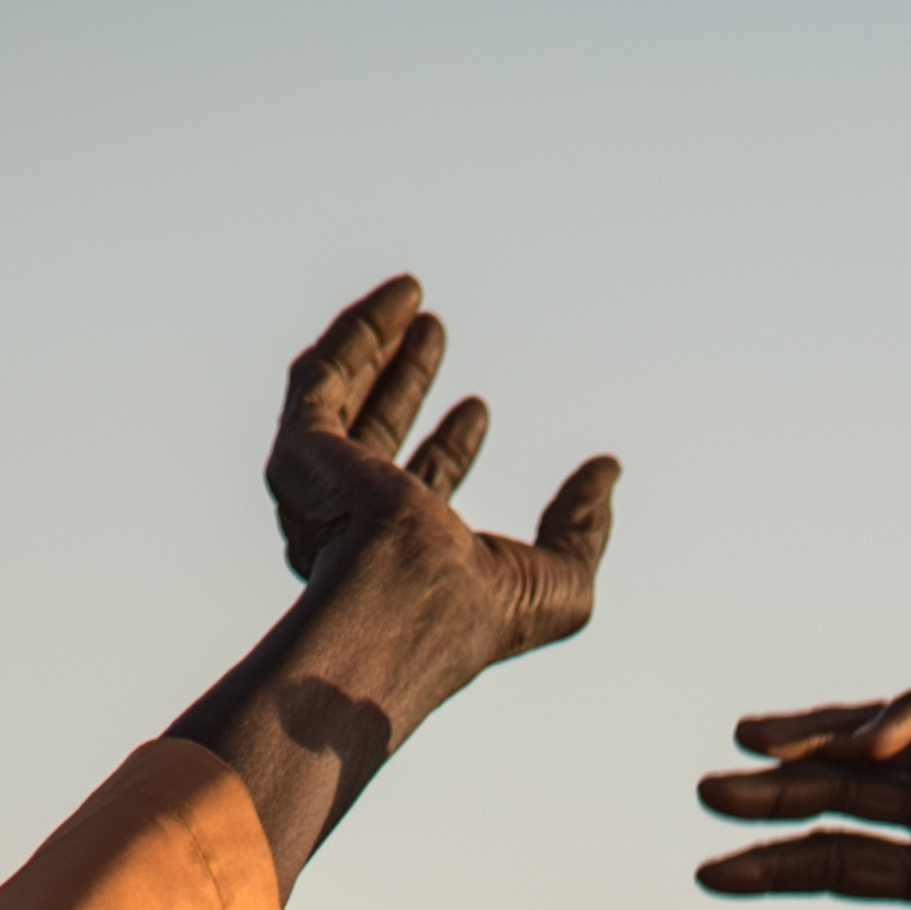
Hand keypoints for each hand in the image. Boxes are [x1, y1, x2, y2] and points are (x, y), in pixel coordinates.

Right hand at [260, 274, 615, 702]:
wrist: (412, 602)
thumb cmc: (479, 614)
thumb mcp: (562, 583)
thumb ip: (586, 528)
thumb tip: (607, 473)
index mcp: (407, 554)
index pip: (425, 485)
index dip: (453, 445)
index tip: (480, 409)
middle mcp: (356, 520)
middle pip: (381, 430)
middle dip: (407, 379)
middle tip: (436, 331)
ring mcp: (325, 486)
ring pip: (346, 396)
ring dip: (377, 345)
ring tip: (413, 295)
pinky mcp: (303, 450)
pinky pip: (322, 377)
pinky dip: (358, 333)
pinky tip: (396, 299)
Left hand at [693, 685, 910, 909]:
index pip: (841, 865)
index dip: (774, 864)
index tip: (705, 873)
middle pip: (845, 797)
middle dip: (774, 793)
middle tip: (706, 793)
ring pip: (884, 742)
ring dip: (817, 738)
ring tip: (752, 743)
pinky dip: (909, 716)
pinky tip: (871, 741)